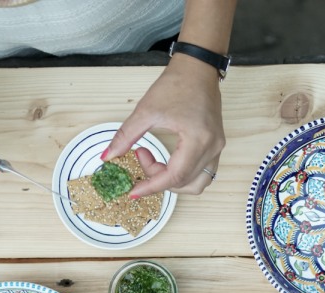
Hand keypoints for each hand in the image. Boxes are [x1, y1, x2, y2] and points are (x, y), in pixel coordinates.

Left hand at [104, 56, 224, 196]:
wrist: (198, 68)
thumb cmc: (176, 85)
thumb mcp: (146, 111)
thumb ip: (125, 137)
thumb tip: (107, 157)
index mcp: (198, 140)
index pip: (174, 177)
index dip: (151, 187)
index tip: (133, 191)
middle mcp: (212, 148)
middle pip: (185, 183)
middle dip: (158, 179)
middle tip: (141, 157)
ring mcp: (217, 148)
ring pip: (197, 183)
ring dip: (173, 182)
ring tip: (155, 162)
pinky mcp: (216, 146)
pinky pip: (202, 173)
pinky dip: (183, 175)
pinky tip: (167, 162)